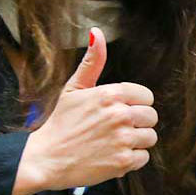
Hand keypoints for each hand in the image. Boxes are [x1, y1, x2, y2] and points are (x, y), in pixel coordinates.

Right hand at [15, 29, 156, 194]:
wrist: (44, 159)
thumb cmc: (60, 123)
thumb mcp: (74, 88)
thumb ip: (92, 62)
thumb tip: (97, 33)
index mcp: (110, 94)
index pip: (147, 97)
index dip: (134, 105)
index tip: (117, 112)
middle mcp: (119, 115)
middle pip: (151, 117)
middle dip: (136, 123)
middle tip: (113, 129)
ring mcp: (123, 138)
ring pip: (150, 137)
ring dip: (135, 142)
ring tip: (111, 143)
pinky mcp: (123, 161)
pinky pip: (144, 157)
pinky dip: (130, 159)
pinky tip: (111, 156)